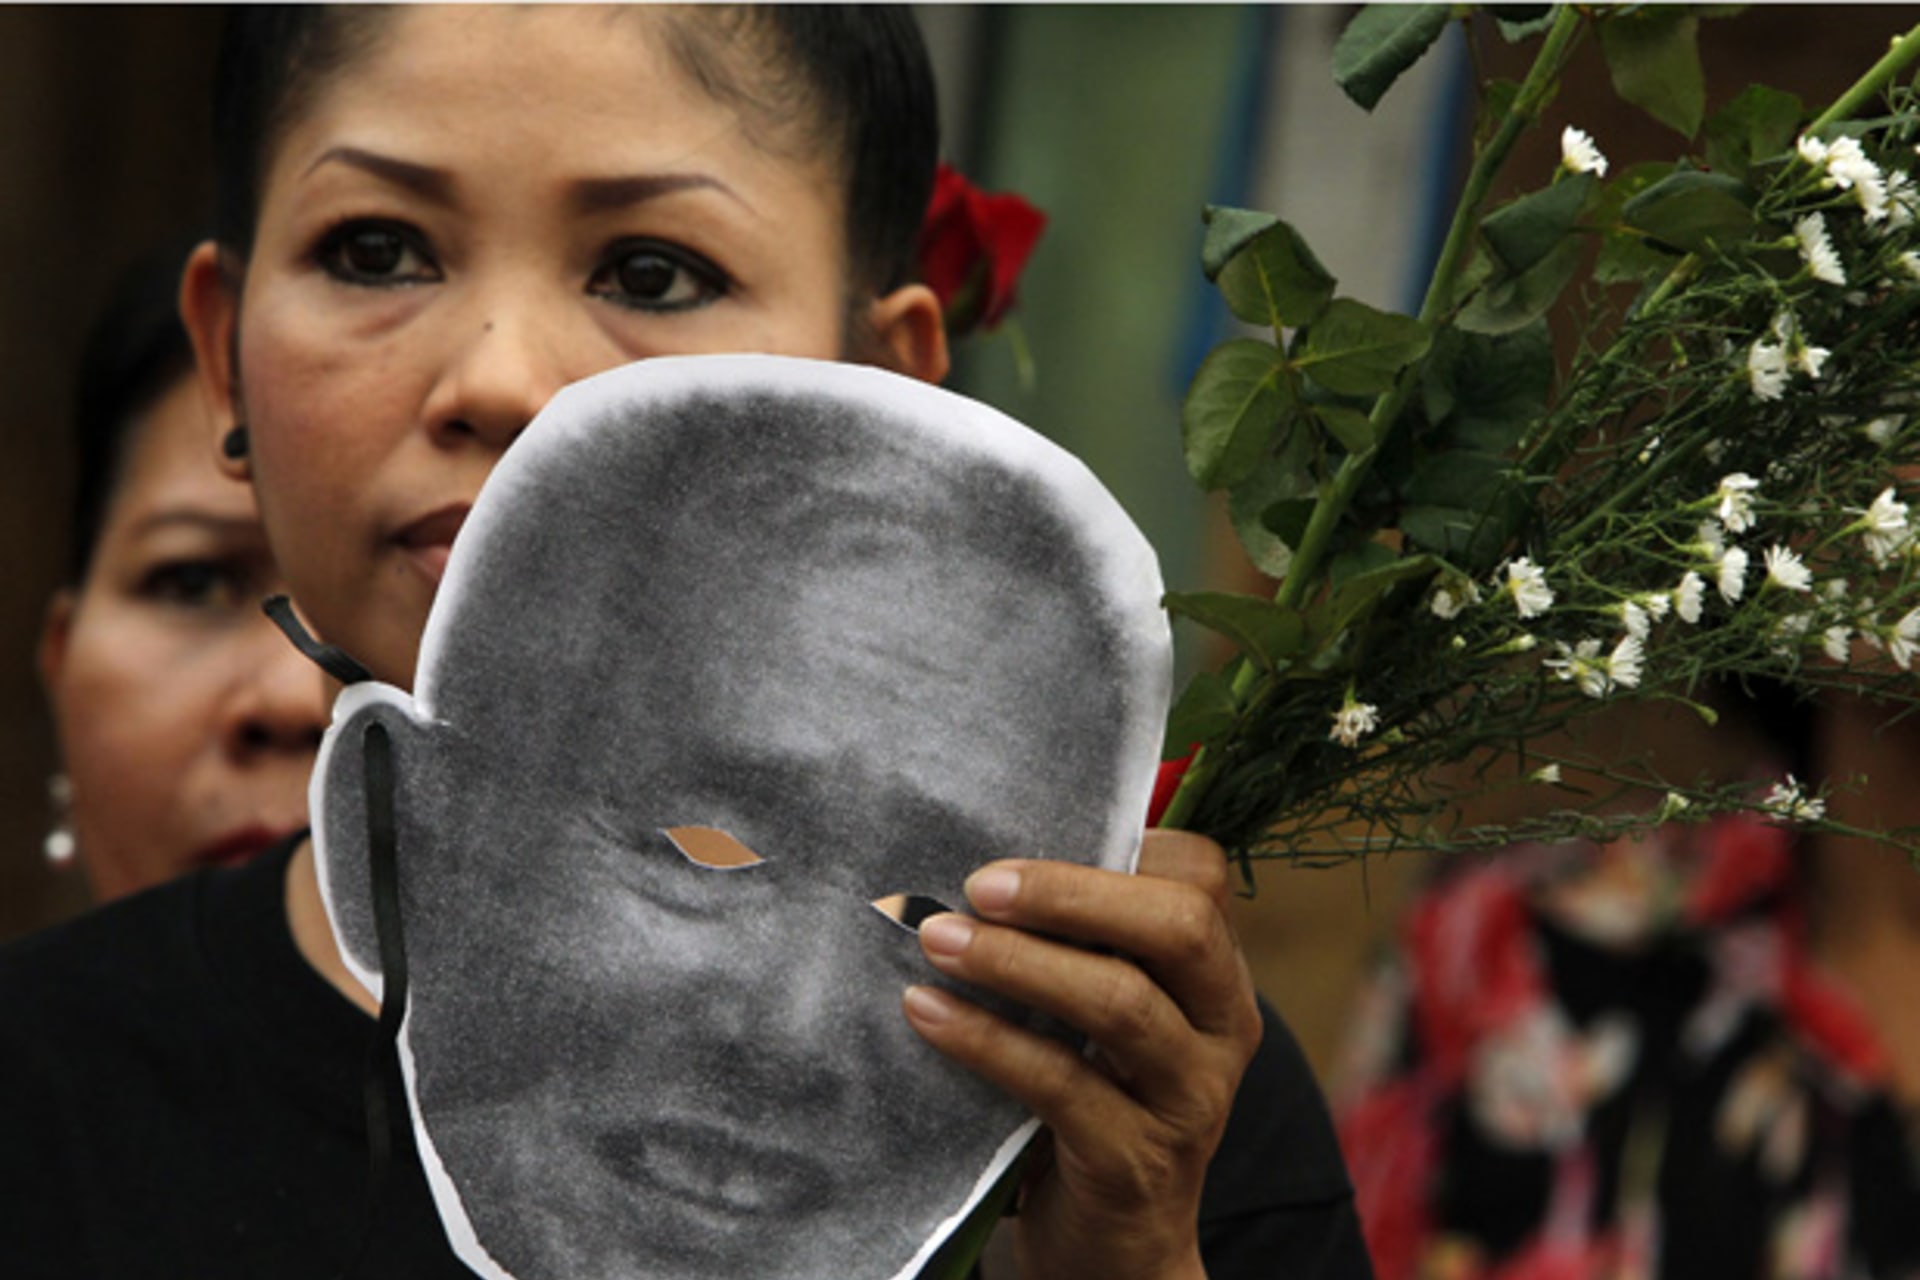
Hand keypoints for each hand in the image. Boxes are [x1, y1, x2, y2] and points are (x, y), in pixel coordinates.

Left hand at [903, 830, 1262, 1279]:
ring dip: (1016, 962)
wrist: (1117, 1251)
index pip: (1202, 876)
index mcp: (1216, 976)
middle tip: (977, 884)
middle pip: (1178, 927)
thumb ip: (1083, 946)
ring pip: (1119, 1002)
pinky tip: (927, 1012)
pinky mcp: (1134, 1159)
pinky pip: (1059, 1083)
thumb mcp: (1108, 1019)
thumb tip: (986, 857)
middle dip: (1071, 894)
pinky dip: (985, 1040)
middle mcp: (1221, 1029)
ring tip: (936, 940)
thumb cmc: (1096, 1103)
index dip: (1125, 842)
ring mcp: (1189, 1098)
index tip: (1029, 843)